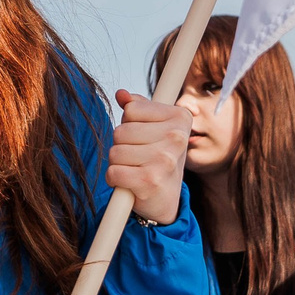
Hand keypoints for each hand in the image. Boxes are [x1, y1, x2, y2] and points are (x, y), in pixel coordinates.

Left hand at [109, 90, 191, 226]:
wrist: (166, 200)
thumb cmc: (158, 158)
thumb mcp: (154, 128)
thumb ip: (138, 108)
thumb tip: (121, 94)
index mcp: (181, 118)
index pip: (131, 109)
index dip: (130, 124)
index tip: (144, 137)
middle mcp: (177, 137)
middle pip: (120, 131)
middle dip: (121, 145)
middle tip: (138, 157)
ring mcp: (164, 160)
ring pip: (114, 151)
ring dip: (118, 163)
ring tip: (135, 169)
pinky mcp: (149, 181)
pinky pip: (113, 172)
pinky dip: (114, 179)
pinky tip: (129, 183)